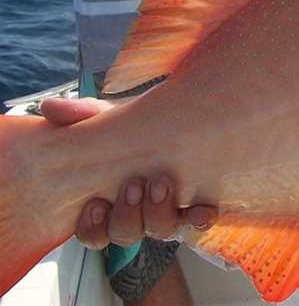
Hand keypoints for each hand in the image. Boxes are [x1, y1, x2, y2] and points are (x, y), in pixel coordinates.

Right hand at [40, 97, 217, 248]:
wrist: (176, 117)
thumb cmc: (136, 125)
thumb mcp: (109, 116)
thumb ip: (83, 114)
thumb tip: (51, 108)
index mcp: (110, 200)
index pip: (94, 232)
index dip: (93, 227)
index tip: (95, 204)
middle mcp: (138, 212)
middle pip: (126, 234)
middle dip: (128, 215)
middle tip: (134, 185)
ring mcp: (167, 210)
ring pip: (159, 231)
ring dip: (159, 213)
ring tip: (162, 182)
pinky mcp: (195, 203)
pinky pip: (198, 221)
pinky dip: (199, 218)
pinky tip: (203, 208)